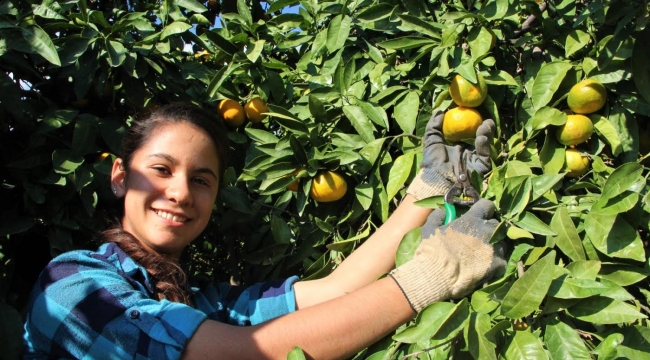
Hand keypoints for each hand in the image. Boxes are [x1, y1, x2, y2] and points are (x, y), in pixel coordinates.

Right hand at [388, 199, 506, 311]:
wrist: (438, 275)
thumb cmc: (433, 250)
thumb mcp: (430, 227)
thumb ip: (439, 215)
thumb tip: (444, 210)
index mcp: (472, 220)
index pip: (487, 205)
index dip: (483, 209)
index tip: (479, 214)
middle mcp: (487, 231)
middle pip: (497, 224)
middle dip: (490, 228)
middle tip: (480, 235)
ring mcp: (494, 248)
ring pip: (502, 242)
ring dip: (494, 244)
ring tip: (483, 252)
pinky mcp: (498, 265)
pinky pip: (502, 260)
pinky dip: (495, 262)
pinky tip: (485, 266)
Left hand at [406, 110, 494, 200]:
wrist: (436, 179)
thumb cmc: (432, 161)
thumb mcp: (431, 140)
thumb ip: (434, 125)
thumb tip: (440, 111)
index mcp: (459, 147)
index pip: (469, 132)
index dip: (473, 123)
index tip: (474, 113)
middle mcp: (469, 153)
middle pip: (481, 137)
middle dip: (485, 127)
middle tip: (485, 118)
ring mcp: (475, 160)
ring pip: (486, 145)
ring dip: (487, 134)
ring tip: (486, 124)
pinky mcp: (481, 168)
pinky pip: (485, 155)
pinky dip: (485, 145)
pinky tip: (481, 137)